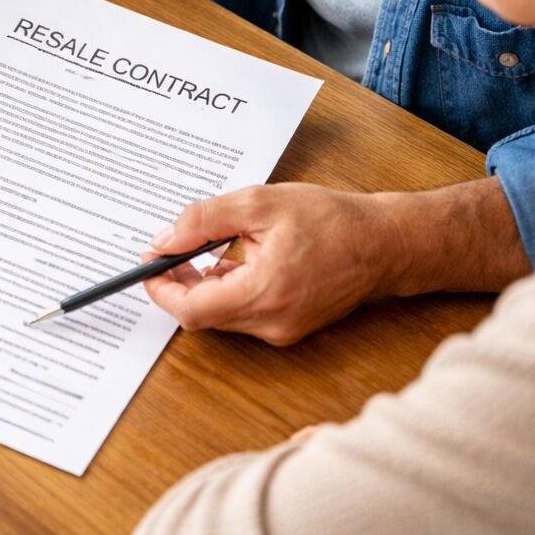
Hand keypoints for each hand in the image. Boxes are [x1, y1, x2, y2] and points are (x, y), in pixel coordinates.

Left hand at [142, 183, 398, 345]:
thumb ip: (205, 219)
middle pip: (203, 316)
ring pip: (222, 316)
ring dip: (204, 285)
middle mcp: (272, 322)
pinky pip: (243, 314)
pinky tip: (235, 260)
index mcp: (264, 293)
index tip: (149, 264)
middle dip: (179, 284)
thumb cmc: (332, 220)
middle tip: (171, 248)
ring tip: (209, 246)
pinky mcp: (289, 328)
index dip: (162, 289)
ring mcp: (282, 330)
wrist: (386, 243)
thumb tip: (165, 239)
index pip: (192, 310)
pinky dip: (228, 290)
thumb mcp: (260, 204)